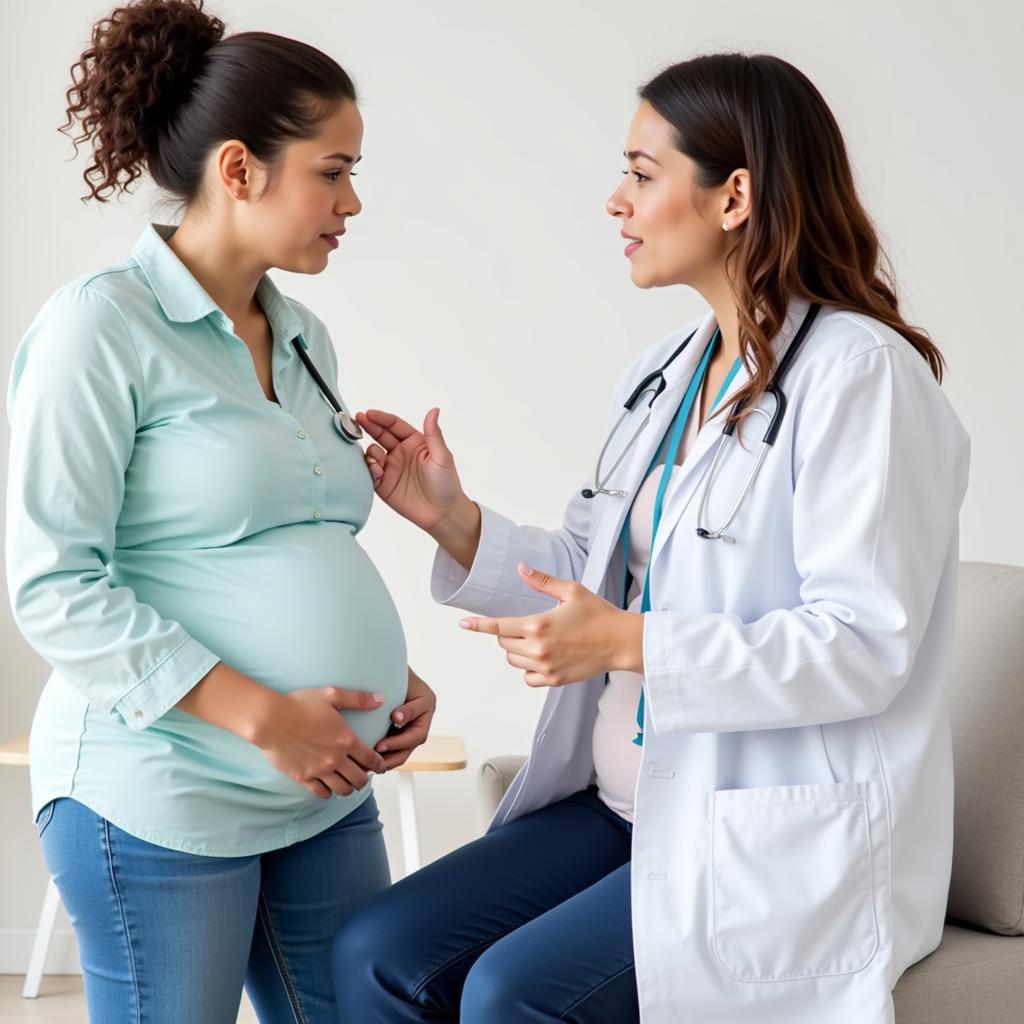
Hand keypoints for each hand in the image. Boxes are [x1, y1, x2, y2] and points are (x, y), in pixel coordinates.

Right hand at [251, 687, 386, 798]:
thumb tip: (380, 700)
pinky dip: (328, 793)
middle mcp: (335, 759)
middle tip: (362, 775)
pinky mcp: (303, 777)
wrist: (270, 720)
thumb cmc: (299, 704)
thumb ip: (358, 699)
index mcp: (346, 740)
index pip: (371, 759)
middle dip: (364, 778)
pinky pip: (321, 793)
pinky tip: (328, 787)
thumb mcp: (331, 695)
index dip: (379, 764)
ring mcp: (319, 770)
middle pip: (359, 779)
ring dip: (348, 787)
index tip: (379, 765)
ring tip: (347, 782)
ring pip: (342, 789)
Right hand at [357, 408, 464, 531]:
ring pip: (372, 453)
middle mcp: (400, 452)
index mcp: (414, 442)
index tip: (369, 413)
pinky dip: (369, 468)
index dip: (381, 418)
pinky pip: (370, 473)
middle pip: (380, 435)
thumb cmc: (447, 484)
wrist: (442, 514)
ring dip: (370, 451)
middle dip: (368, 426)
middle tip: (357, 420)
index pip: (394, 425)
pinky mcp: (383, 485)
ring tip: (376, 456)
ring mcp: (390, 468)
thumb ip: (434, 434)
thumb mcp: (442, 457)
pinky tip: (376, 469)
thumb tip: (434, 410)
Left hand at [373, 668, 436, 770]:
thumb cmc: (393, 670)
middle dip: (394, 753)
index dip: (401, 739)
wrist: (386, 666)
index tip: (381, 743)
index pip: (417, 731)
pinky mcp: (400, 729)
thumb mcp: (401, 683)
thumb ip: (403, 702)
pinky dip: (385, 755)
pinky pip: (396, 747)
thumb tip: (397, 718)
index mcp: (427, 704)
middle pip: (412, 744)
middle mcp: (422, 717)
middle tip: (376, 755)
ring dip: (390, 759)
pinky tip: (372, 761)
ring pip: (404, 749)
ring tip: (373, 765)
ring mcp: (412, 724)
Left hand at [459, 563, 644, 686]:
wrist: (621, 642)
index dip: (478, 625)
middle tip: (531, 624)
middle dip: (509, 633)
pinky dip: (528, 668)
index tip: (463, 624)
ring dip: (517, 649)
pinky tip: (542, 657)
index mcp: (539, 624)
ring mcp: (545, 667)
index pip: (498, 626)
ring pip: (513, 660)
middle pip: (503, 643)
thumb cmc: (598, 613)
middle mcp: (538, 648)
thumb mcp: (571, 590)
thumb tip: (521, 569)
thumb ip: (542, 581)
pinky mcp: (554, 680)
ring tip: (539, 639)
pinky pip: (527, 677)